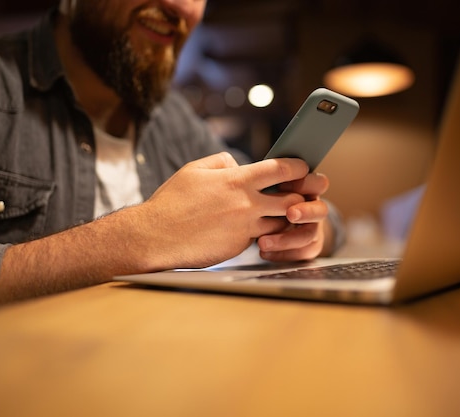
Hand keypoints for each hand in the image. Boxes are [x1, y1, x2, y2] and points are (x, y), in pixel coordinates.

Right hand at [133, 152, 311, 269]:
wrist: (156, 237)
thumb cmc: (172, 202)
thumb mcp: (194, 170)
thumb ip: (221, 162)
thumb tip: (237, 164)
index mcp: (237, 181)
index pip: (282, 169)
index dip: (298, 168)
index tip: (303, 168)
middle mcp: (247, 205)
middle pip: (292, 201)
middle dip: (300, 197)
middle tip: (299, 195)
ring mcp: (245, 229)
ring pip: (280, 223)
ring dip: (281, 218)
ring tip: (275, 213)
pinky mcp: (239, 248)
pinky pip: (260, 238)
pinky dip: (261, 233)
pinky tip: (251, 229)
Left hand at [257, 171, 331, 261]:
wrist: (256, 222)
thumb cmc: (256, 197)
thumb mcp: (256, 182)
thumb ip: (253, 175)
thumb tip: (233, 166)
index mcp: (305, 188)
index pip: (317, 182)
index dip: (305, 183)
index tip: (284, 185)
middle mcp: (312, 207)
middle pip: (321, 209)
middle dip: (306, 211)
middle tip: (290, 213)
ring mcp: (312, 228)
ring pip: (310, 234)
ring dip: (288, 238)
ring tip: (262, 243)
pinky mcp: (307, 247)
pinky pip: (303, 253)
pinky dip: (284, 254)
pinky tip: (263, 253)